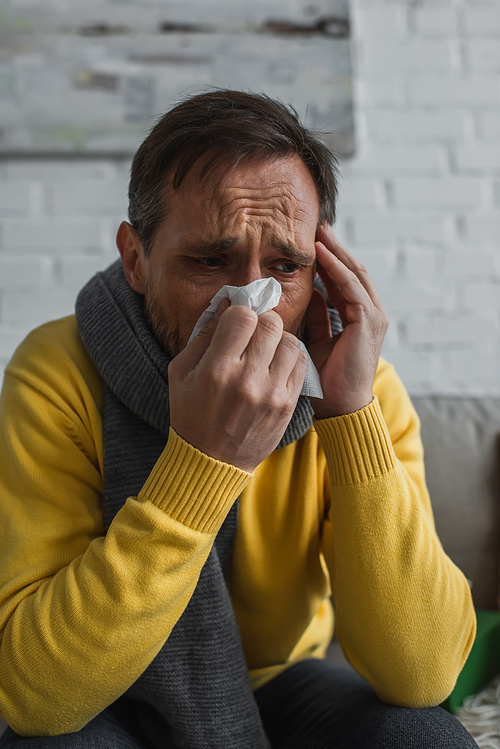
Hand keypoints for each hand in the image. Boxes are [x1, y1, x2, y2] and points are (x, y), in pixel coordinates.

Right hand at [168, 301, 308, 471]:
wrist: (212, 462)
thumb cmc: (191, 414)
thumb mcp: (181, 373)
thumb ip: (203, 335)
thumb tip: (227, 304)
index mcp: (217, 370)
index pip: (243, 317)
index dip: (240, 312)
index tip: (236, 322)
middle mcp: (247, 380)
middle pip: (271, 324)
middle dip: (262, 321)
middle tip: (253, 332)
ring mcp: (271, 394)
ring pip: (291, 341)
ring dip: (279, 339)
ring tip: (265, 349)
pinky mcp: (287, 405)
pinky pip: (301, 364)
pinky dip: (291, 356)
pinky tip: (276, 363)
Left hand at [305, 225, 388, 418]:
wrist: (340, 406)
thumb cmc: (327, 379)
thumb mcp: (316, 340)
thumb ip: (316, 317)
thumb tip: (308, 294)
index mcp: (359, 318)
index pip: (345, 281)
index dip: (331, 260)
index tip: (314, 242)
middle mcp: (371, 314)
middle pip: (353, 271)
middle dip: (335, 248)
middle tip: (319, 227)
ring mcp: (373, 316)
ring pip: (354, 275)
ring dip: (336, 252)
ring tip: (319, 234)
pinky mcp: (368, 321)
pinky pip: (351, 288)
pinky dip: (336, 269)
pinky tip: (322, 255)